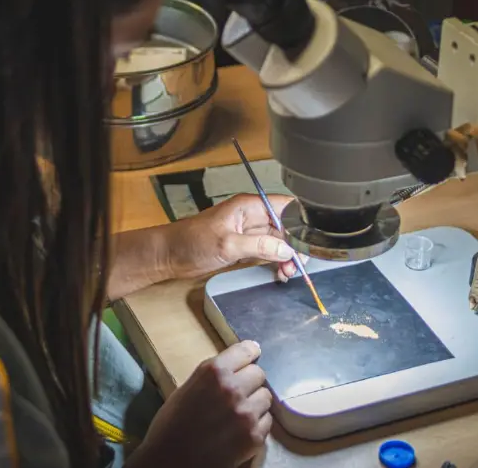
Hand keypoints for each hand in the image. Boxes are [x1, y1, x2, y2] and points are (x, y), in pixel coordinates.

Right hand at [128, 340, 271, 467]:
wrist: (171, 462)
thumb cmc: (171, 425)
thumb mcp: (187, 389)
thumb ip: (212, 376)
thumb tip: (234, 366)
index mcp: (213, 372)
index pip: (246, 351)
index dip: (249, 354)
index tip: (252, 355)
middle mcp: (233, 388)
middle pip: (259, 374)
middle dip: (251, 381)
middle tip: (239, 392)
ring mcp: (246, 413)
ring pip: (266, 397)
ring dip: (256, 403)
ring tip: (239, 414)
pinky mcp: (254, 436)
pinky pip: (267, 422)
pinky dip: (257, 425)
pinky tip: (240, 431)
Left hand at [167, 193, 306, 281]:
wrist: (170, 255)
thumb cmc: (190, 242)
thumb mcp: (227, 244)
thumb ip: (258, 246)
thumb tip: (286, 250)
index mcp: (249, 206)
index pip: (286, 207)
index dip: (300, 223)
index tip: (307, 243)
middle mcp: (252, 216)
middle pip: (286, 226)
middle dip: (295, 245)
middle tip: (297, 264)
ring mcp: (249, 232)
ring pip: (279, 241)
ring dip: (287, 256)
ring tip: (288, 272)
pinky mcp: (244, 246)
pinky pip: (268, 251)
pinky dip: (276, 261)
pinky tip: (280, 272)